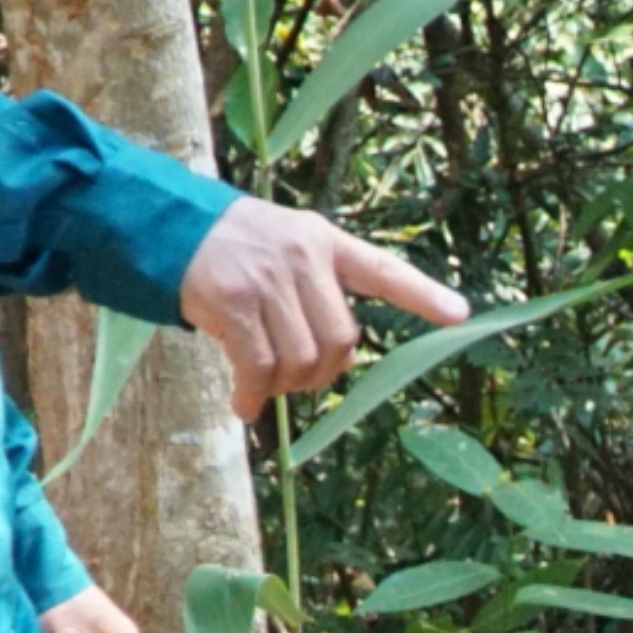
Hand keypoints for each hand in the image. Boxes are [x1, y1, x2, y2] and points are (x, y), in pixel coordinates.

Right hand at [178, 196, 467, 415]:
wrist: (172, 226)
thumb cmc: (240, 247)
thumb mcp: (291, 244)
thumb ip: (321, 286)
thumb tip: (337, 357)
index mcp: (327, 242)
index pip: (384, 270)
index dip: (423, 295)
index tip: (460, 314)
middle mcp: (303, 258)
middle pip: (341, 339)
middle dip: (325, 373)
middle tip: (300, 379)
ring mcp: (268, 280)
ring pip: (303, 358)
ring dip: (287, 387)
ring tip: (267, 386)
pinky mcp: (233, 303)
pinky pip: (259, 367)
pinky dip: (255, 395)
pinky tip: (246, 405)